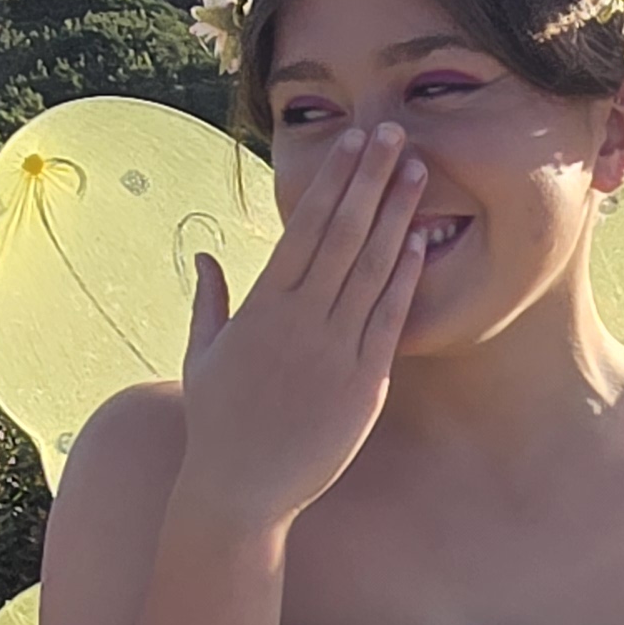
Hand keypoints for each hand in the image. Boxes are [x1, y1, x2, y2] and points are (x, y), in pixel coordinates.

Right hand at [175, 120, 433, 533]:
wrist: (241, 490)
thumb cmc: (219, 424)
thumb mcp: (203, 356)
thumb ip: (210, 302)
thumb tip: (206, 256)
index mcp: (262, 307)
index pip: (304, 228)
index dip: (333, 182)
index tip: (352, 144)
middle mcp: (300, 321)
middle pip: (343, 235)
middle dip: (370, 180)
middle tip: (395, 134)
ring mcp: (334, 351)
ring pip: (371, 269)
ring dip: (396, 216)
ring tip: (417, 172)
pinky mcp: (364, 384)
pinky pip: (389, 320)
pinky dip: (405, 278)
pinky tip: (420, 241)